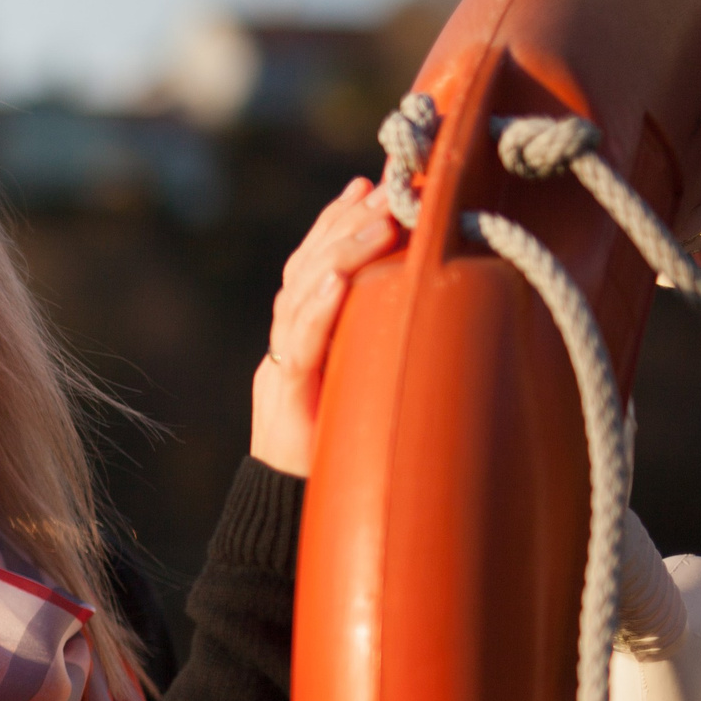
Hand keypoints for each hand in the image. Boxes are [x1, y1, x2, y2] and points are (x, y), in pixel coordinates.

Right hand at [252, 177, 401, 477]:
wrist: (290, 516)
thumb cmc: (342, 457)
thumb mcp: (365, 389)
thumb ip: (376, 347)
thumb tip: (419, 301)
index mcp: (303, 341)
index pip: (313, 266)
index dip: (335, 222)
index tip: (368, 184)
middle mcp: (288, 347)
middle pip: (305, 270)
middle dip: (342, 223)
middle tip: (383, 187)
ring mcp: (282, 370)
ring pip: (299, 295)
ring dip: (338, 250)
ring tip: (377, 216)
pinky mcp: (286, 399)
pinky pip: (297, 345)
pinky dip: (318, 308)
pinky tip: (340, 278)